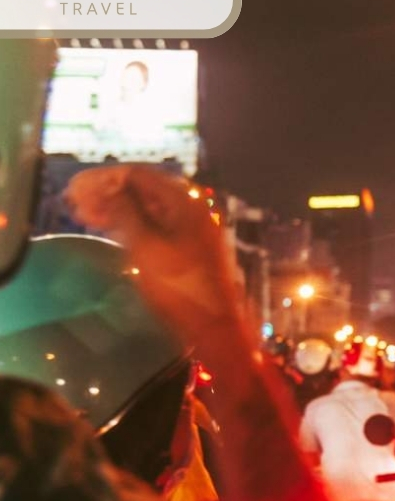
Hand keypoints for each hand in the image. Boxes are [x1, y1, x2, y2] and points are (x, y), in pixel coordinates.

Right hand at [64, 165, 242, 344]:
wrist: (214, 325)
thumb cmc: (179, 285)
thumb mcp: (145, 246)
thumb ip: (123, 211)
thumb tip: (104, 186)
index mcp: (186, 202)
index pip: (139, 174)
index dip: (104, 179)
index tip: (75, 188)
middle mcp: (193, 208)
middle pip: (144, 189)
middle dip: (108, 192)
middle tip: (75, 201)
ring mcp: (194, 227)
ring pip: (149, 208)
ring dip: (117, 208)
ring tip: (84, 215)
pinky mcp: (190, 246)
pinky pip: (157, 224)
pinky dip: (132, 223)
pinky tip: (110, 228)